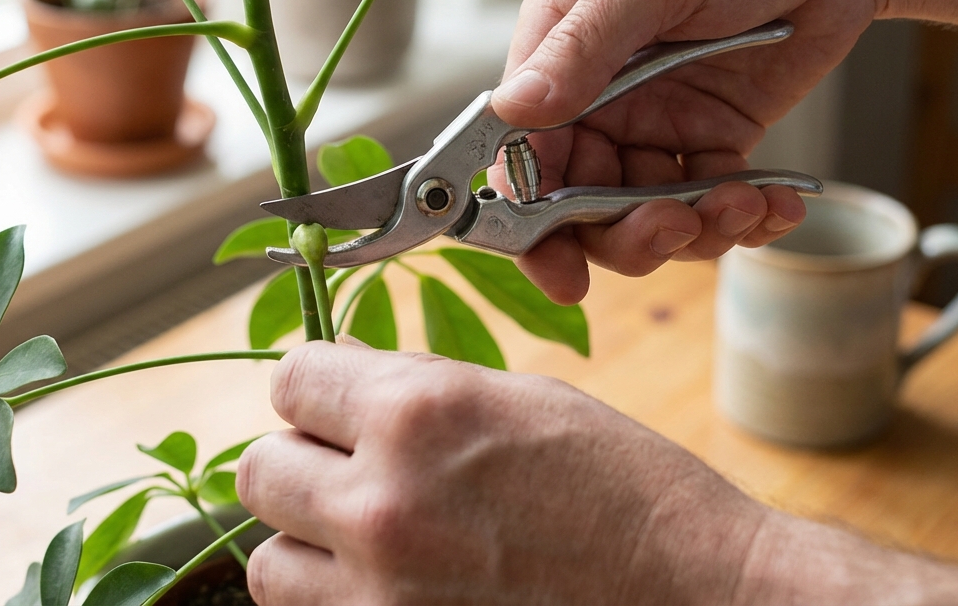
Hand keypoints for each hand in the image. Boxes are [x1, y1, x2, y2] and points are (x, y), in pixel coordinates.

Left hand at [236, 342, 764, 604]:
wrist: (697, 597)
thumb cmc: (624, 490)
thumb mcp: (520, 399)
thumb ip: (416, 385)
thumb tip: (336, 373)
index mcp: (417, 413)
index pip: (290, 380)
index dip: (315, 390)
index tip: (337, 405)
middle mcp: (382, 501)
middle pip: (260, 471)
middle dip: (302, 462)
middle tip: (352, 472)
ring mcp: (382, 593)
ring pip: (267, 560)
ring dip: (307, 544)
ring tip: (372, 541)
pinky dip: (336, 603)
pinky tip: (395, 585)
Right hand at [491, 0, 882, 302]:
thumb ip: (583, 47)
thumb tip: (514, 110)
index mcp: (558, 52)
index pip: (522, 153)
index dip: (532, 217)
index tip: (561, 262)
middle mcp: (598, 98)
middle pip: (579, 204)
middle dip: (624, 233)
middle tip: (674, 227)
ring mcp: (655, 125)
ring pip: (644, 217)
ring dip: (693, 230)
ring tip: (743, 206)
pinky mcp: (712, 141)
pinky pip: (709, 204)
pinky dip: (742, 219)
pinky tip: (773, 204)